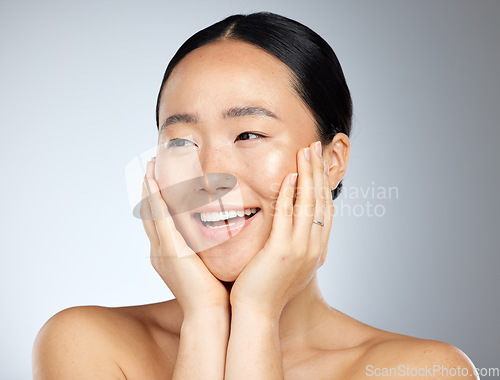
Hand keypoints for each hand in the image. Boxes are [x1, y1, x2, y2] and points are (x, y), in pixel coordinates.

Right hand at [141, 158, 228, 317]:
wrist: (211, 313)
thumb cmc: (215, 292)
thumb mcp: (210, 263)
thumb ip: (210, 247)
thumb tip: (224, 232)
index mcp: (169, 255)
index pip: (160, 221)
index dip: (157, 200)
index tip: (159, 179)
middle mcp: (160, 250)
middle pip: (150, 213)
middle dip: (148, 189)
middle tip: (149, 166)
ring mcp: (162, 250)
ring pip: (151, 211)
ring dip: (148, 188)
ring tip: (149, 167)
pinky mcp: (169, 250)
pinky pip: (159, 218)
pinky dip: (154, 198)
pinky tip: (152, 181)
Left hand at [229, 141, 333, 318]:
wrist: (257, 314)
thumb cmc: (267, 289)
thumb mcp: (288, 265)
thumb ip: (293, 243)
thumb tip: (292, 227)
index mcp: (316, 249)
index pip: (325, 209)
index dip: (324, 184)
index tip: (319, 162)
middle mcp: (314, 247)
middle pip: (321, 201)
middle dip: (319, 171)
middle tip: (316, 146)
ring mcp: (301, 249)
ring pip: (309, 203)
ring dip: (309, 174)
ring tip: (307, 151)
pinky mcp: (283, 251)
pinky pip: (289, 215)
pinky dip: (290, 193)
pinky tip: (290, 175)